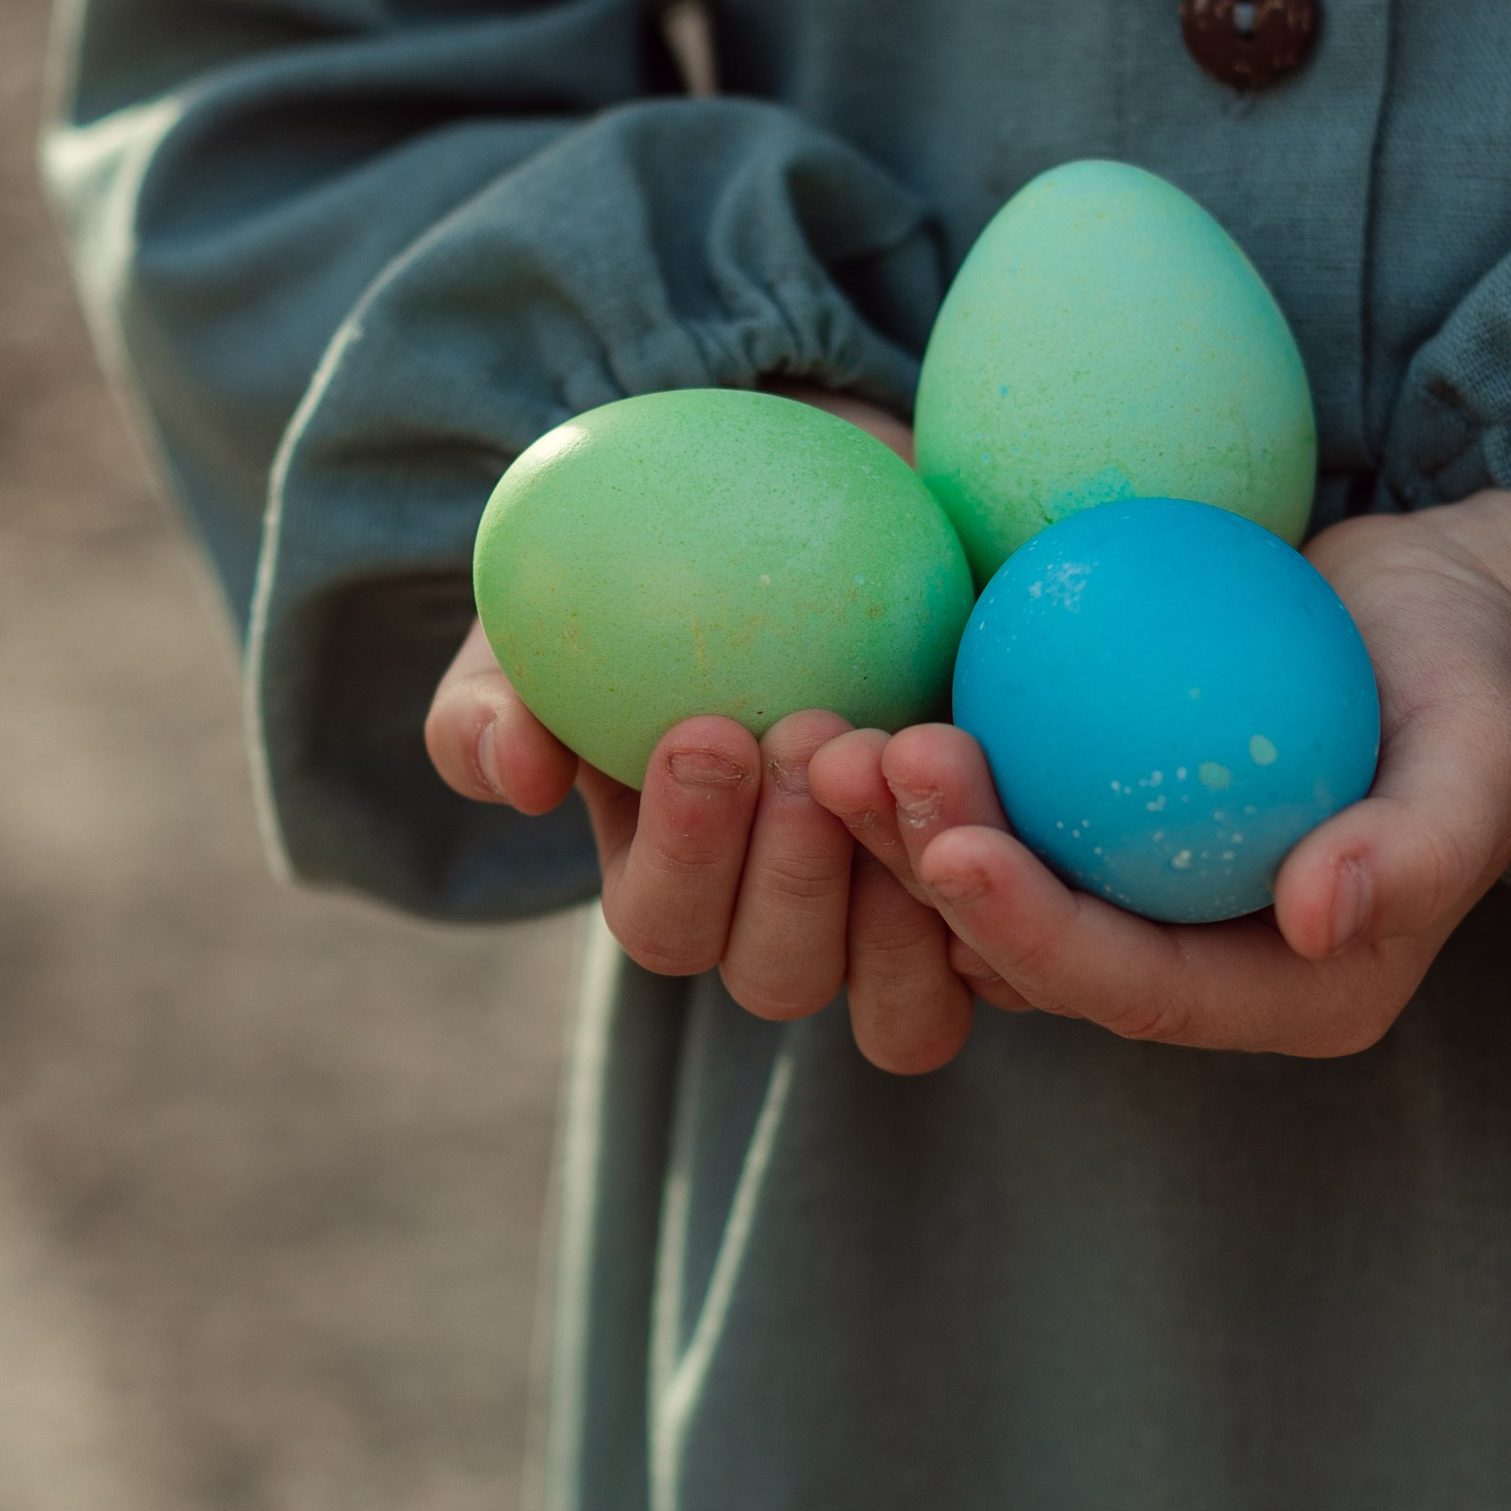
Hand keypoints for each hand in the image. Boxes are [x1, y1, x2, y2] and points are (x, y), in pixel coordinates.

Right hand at [423, 387, 981, 1069]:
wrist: (826, 506)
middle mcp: (784, 925)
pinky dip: (1007, 885)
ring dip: (902, 889)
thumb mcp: (553, 613)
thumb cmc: (666, 568)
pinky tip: (996, 774)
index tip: (704, 727)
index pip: (665, 925)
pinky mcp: (1002, 887)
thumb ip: (496, 696)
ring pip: (902, 1004)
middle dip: (791, 869)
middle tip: (812, 732)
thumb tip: (514, 777)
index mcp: (672, 884)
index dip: (685, 851)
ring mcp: (899, 920)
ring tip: (906, 752)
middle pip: (777, 975)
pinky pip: (1014, 952)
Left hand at [807, 487, 1510, 1062]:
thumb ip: (1418, 851)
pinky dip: (924, 766)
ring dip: (892, 826)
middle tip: (859, 762)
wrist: (1458, 619)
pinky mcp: (1096, 822)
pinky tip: (853, 694)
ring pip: (985, 883)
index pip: (1129, 986)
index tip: (951, 848)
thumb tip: (1321, 916)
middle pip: (1028, 945)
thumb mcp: (1482, 760)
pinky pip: (994, 807)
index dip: (1029, 930)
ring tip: (829, 738)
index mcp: (1285, 993)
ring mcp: (1137, 898)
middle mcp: (1195, 966)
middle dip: (925, 872)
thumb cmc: (1485, 689)